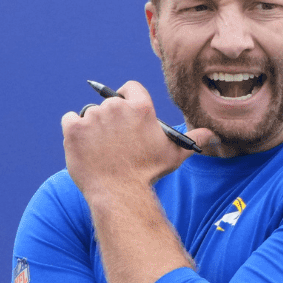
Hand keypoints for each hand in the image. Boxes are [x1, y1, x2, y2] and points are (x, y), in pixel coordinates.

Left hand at [61, 81, 194, 196]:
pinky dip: (74, 132)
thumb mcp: (175, 154)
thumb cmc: (148, 174)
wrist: (120, 194)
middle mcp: (116, 108)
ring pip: (89, 114)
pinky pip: (70, 120)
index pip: (130, 88)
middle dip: (110, 120)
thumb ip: (193, 139)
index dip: (126, 98)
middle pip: (109, 104)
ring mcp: (93, 117)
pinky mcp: (74, 129)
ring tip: (99, 150)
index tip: (124, 111)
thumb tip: (213, 135)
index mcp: (140, 108)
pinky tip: (84, 147)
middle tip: (113, 141)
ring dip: (92, 127)